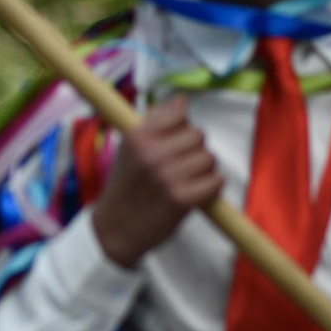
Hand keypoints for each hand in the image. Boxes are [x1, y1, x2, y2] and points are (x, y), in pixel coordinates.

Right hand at [92, 96, 222, 267]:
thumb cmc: (126, 187)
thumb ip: (156, 124)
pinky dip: (211, 189)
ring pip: (209, 159)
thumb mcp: (130, 149)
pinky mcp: (181, 199)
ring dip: (204, 171)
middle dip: (194, 151)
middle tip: (180, 169)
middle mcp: (152, 153)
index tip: (172, 145)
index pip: (179, 115)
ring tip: (186, 182)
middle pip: (199, 136)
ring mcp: (168, 177)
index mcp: (138, 137)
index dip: (181, 130)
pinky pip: (216, 182)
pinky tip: (196, 194)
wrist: (114, 230)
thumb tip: (182, 101)